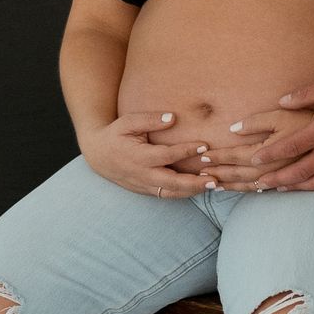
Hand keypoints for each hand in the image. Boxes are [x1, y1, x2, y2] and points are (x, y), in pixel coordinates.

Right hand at [83, 112, 213, 198]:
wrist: (98, 155)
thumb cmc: (116, 134)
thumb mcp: (128, 122)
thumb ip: (150, 119)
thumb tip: (173, 118)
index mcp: (139, 157)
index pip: (166, 155)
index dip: (185, 151)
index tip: (204, 145)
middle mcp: (143, 175)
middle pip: (172, 183)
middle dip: (195, 182)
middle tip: (215, 179)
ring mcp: (144, 186)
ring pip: (172, 193)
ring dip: (193, 191)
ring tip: (214, 185)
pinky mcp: (146, 191)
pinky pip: (167, 195)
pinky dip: (184, 194)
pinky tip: (200, 188)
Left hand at [218, 73, 313, 190]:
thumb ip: (306, 95)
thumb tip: (281, 101)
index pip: (292, 146)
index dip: (270, 155)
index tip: (254, 160)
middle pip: (301, 170)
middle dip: (278, 179)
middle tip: (259, 183)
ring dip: (297, 188)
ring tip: (281, 189)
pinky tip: (313, 188)